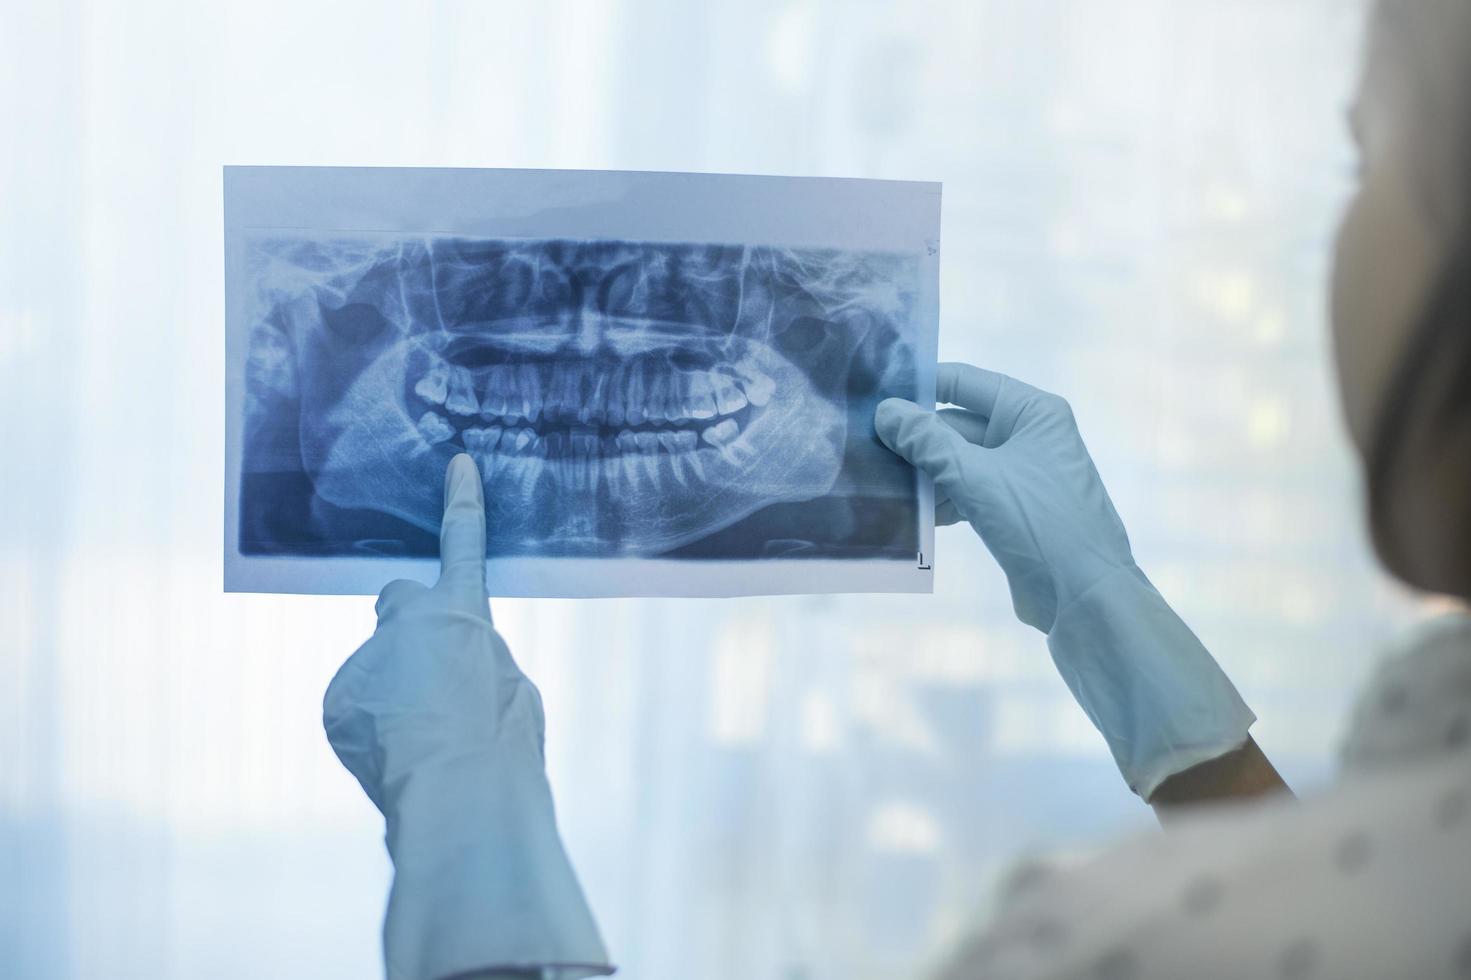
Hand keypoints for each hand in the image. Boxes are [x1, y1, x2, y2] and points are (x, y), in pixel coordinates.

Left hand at [324, 454, 608, 979]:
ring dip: (396, 694)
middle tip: (437, 680)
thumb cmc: (503, 741)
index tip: (459, 465)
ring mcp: (365, 660)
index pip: (464, 541)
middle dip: (410, 628)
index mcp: (462, 609)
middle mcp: (405, 621)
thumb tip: (454, 676)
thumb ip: (479, 664)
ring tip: (429, 740)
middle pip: (399, 606)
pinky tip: (401, 757)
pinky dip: (374, 728)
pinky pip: (357, 709)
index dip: (463, 502)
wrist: (459, 790)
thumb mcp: (511, 687)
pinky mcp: (338, 701)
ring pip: (379, 670)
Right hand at [876, 364, 1255, 798]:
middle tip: (860, 446)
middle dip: (914, 438)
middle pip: (957, 424)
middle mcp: (1029, 435)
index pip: (964, 382)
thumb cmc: (1039, 522)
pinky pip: (966, 492)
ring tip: (872, 479)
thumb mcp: (974, 476)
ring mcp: (1021, 474)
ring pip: (958, 462)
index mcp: (1031, 411)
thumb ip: (926, 441)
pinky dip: (939, 501)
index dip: (919, 386)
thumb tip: (885, 411)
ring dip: (921, 473)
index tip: (872, 396)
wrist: (1085, 597)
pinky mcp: (1012, 510)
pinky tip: (902, 513)